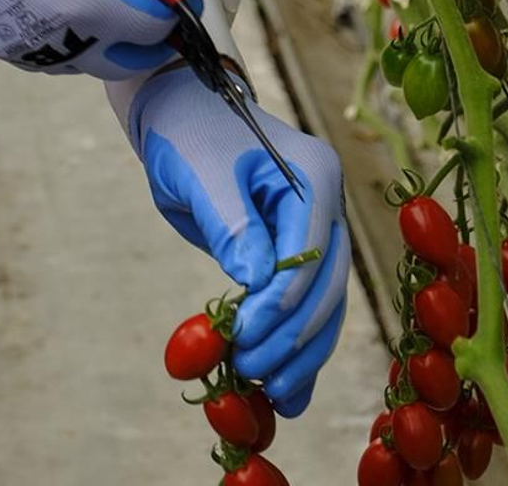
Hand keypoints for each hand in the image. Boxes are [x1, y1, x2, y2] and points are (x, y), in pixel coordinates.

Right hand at [0, 0, 212, 80]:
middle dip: (145, 18)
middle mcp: (62, 41)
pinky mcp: (2, 43)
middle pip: (130, 52)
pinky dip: (69, 23)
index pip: (160, 24)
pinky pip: (55, 45)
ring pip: (93, 51)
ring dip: (108, 22)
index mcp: (90, 4)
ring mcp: (28, 47)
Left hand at [116, 66, 349, 415]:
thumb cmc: (187, 134)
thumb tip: (258, 283)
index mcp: (314, 176)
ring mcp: (319, 231)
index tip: (244, 337)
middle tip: (252, 371)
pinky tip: (288, 394)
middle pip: (327, 286)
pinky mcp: (300, 255)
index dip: (280, 301)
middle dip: (292, 336)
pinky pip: (308, 308)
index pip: (310, 252)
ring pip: (324, 305)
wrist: (180, 112)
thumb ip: (231, 224)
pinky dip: (298, 350)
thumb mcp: (202, 174)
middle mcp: (327, 205)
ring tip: (274, 396)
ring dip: (301, 354)